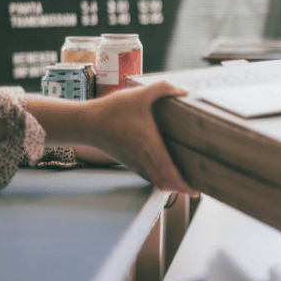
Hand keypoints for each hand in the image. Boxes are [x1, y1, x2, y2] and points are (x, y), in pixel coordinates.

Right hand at [86, 81, 198, 196]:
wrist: (86, 124)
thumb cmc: (111, 111)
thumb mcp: (139, 94)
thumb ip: (163, 89)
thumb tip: (183, 91)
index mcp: (147, 142)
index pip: (167, 167)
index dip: (181, 181)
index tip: (194, 190)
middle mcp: (142, 156)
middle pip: (163, 181)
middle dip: (180, 188)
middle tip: (195, 191)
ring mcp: (134, 162)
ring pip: (155, 180)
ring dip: (170, 185)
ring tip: (184, 184)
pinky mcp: (129, 162)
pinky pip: (147, 175)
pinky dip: (159, 179)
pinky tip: (165, 175)